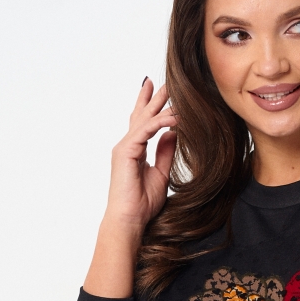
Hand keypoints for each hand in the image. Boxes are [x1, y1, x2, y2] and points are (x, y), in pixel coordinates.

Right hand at [103, 79, 176, 230]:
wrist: (129, 219)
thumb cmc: (141, 204)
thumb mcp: (161, 174)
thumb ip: (165, 152)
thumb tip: (173, 134)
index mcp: (134, 150)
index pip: (142, 123)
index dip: (149, 106)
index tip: (157, 90)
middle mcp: (127, 145)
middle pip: (141, 115)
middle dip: (153, 98)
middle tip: (165, 81)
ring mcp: (124, 147)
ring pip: (144, 120)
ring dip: (159, 104)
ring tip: (172, 90)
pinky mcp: (126, 151)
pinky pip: (146, 130)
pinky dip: (161, 122)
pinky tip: (175, 117)